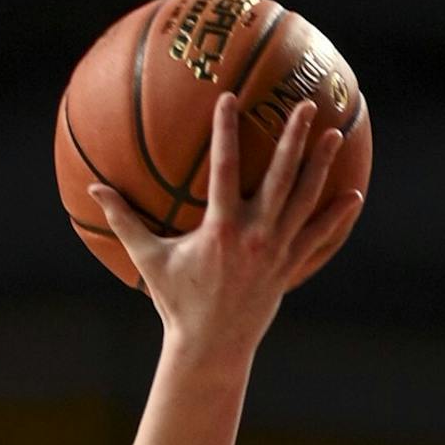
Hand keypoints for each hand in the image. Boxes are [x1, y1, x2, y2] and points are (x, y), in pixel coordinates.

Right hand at [88, 96, 362, 354]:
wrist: (211, 347)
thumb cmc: (177, 301)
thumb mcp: (148, 259)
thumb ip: (122, 220)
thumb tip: (91, 189)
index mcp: (221, 228)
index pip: (224, 168)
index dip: (226, 131)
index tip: (230, 98)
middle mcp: (255, 236)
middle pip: (281, 177)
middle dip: (295, 138)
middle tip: (308, 104)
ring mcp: (277, 251)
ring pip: (305, 200)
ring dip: (321, 166)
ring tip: (335, 133)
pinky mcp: (289, 267)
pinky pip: (318, 237)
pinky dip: (336, 217)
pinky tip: (354, 195)